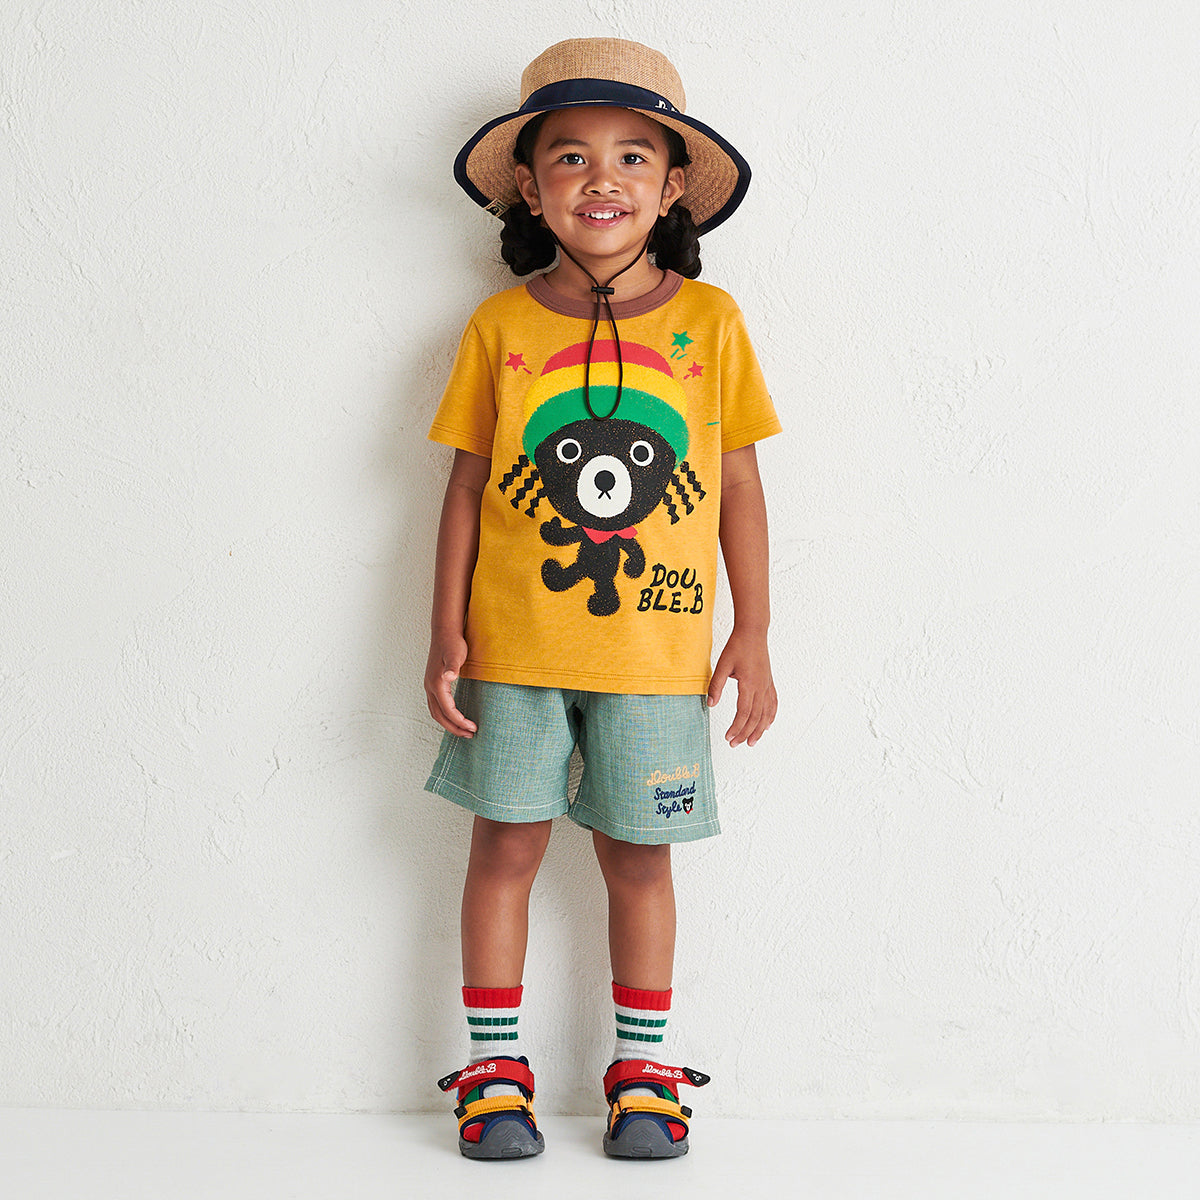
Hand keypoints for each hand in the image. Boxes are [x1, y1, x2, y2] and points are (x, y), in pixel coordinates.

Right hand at [424, 634, 476, 736]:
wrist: (444, 632)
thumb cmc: (453, 643)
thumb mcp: (456, 654)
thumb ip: (453, 667)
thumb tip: (449, 677)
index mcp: (436, 683)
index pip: (447, 710)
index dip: (459, 721)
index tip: (473, 727)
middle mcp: (429, 687)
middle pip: (439, 715)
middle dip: (454, 727)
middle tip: (470, 734)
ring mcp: (429, 686)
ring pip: (436, 712)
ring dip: (449, 724)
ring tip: (464, 730)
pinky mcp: (433, 684)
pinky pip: (436, 706)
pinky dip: (445, 715)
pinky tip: (456, 716)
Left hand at [706, 628, 775, 746]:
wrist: (753, 632)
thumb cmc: (737, 646)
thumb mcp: (722, 665)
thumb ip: (716, 685)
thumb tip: (710, 704)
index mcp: (749, 684)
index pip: (744, 713)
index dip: (736, 728)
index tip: (728, 737)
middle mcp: (761, 687)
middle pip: (755, 717)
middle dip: (745, 733)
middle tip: (735, 744)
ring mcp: (767, 685)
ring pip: (766, 713)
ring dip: (759, 730)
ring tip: (752, 742)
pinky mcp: (769, 682)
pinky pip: (773, 703)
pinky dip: (770, 716)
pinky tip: (767, 725)